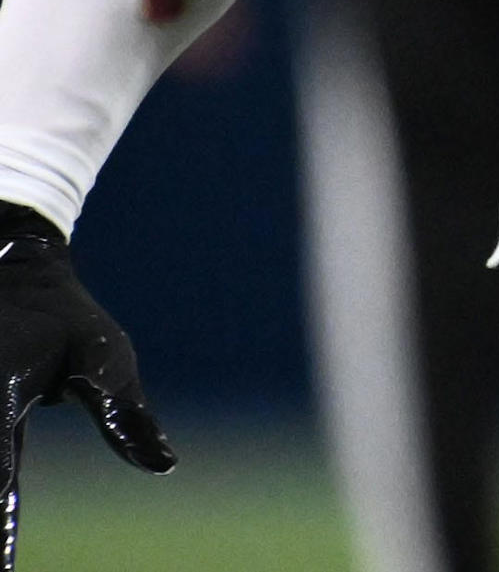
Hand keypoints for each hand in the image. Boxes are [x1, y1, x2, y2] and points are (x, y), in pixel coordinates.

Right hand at [0, 202, 172, 566]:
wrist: (15, 272)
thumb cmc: (66, 320)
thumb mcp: (106, 356)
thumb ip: (126, 415)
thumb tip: (166, 465)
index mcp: (0, 397)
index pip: (1, 480)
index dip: (1, 527)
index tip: (3, 566)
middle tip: (5, 559)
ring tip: (6, 544)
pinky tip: (4, 507)